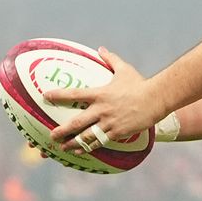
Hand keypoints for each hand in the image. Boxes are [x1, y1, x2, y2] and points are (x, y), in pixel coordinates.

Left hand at [45, 48, 164, 153]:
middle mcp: (101, 110)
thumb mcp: (124, 69)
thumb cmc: (140, 83)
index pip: (74, 95)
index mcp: (100, 94)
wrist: (156, 99)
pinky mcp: (117, 132)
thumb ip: (110, 59)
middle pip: (76, 123)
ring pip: (86, 136)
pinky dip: (88, 148)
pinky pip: (100, 142)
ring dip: (72, 143)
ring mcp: (109, 123)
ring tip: (62, 147)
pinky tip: (80, 151)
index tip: (46, 97)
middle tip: (51, 136)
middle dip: (62, 130)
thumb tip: (101, 49)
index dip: (59, 95)